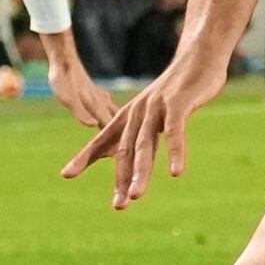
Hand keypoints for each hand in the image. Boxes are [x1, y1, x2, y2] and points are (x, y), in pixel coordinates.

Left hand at [61, 58, 222, 208]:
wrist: (199, 57)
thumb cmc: (178, 89)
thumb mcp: (155, 112)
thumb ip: (146, 134)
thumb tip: (136, 157)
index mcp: (129, 115)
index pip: (102, 140)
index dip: (84, 157)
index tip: (66, 174)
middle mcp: (138, 113)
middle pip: (125, 151)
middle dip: (121, 180)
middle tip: (118, 206)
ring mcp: (157, 108)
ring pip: (145, 146)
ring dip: (140, 173)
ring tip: (135, 197)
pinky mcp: (178, 105)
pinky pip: (175, 133)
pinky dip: (175, 153)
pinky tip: (176, 173)